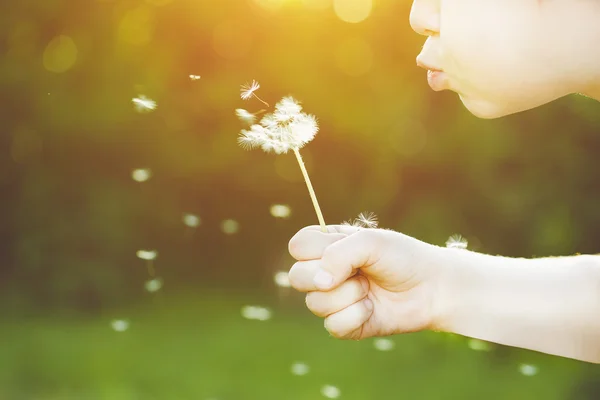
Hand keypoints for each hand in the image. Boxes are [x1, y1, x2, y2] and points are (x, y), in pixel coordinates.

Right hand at [288, 225, 446, 339]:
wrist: (432, 288)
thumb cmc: (402, 258)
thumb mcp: (372, 242)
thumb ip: (338, 254)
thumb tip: (320, 282)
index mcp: (328, 246)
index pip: (298, 246)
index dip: (313, 250)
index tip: (342, 248)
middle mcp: (326, 272)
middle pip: (296, 277)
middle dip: (326, 277)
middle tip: (357, 272)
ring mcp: (334, 300)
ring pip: (315, 304)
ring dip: (348, 296)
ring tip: (370, 289)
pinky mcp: (345, 324)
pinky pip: (333, 326)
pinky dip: (356, 316)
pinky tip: (372, 308)